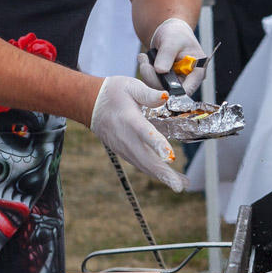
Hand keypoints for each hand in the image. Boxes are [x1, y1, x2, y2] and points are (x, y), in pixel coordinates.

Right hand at [90, 76, 186, 191]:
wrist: (89, 104)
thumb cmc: (114, 93)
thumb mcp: (131, 86)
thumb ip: (148, 93)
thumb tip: (166, 97)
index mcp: (129, 119)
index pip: (144, 132)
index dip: (158, 144)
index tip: (170, 156)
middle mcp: (126, 137)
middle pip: (145, 158)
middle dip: (163, 173)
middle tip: (179, 186)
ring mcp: (124, 147)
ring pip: (144, 165)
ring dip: (162, 176)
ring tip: (181, 184)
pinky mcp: (124, 152)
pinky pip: (141, 164)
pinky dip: (155, 172)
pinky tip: (169, 177)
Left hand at [137, 18, 205, 94]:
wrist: (168, 33)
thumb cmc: (176, 34)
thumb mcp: (171, 40)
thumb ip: (167, 55)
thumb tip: (160, 70)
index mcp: (197, 71)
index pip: (188, 89)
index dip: (174, 91)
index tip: (159, 84)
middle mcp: (187, 80)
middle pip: (170, 91)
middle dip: (154, 78)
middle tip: (144, 64)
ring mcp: (175, 82)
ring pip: (158, 89)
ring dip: (148, 74)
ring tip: (144, 58)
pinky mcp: (164, 82)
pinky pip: (152, 84)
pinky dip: (146, 73)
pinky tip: (145, 60)